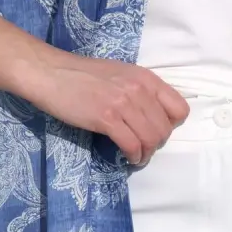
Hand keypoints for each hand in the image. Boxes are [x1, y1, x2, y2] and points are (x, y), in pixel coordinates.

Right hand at [32, 54, 190, 166]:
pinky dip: (133, 156)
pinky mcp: (106, 118)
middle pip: (165, 129)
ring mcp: (124, 103)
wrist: (52, 73)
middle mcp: (140, 89)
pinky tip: (128, 157)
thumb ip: (140, 90)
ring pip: (152, 139)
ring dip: (146, 154)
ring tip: (137, 157)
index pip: (180, 108)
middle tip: (143, 148)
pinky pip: (132, 145)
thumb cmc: (83, 74)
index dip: (171, 124)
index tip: (156, 129)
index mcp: (146, 78)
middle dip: (157, 144)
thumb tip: (152, 114)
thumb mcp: (121, 74)